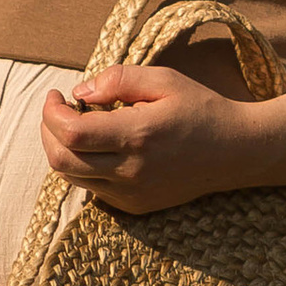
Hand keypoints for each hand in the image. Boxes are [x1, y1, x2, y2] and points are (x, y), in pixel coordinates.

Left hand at [40, 65, 251, 214]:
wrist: (237, 152)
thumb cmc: (201, 109)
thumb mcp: (165, 80)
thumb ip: (119, 79)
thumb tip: (79, 93)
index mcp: (138, 136)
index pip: (71, 133)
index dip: (51, 113)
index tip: (58, 95)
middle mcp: (131, 172)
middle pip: (61, 161)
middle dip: (48, 132)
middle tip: (60, 110)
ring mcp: (132, 194)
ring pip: (71, 178)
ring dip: (63, 149)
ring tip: (79, 125)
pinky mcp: (134, 207)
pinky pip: (92, 188)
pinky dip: (83, 167)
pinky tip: (100, 147)